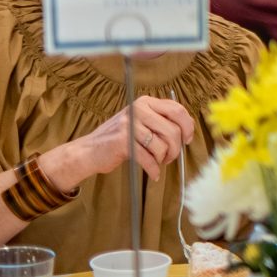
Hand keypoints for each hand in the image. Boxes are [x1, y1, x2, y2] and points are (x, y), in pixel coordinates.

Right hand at [44, 96, 199, 190]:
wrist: (89, 151)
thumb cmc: (120, 138)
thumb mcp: (140, 121)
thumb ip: (160, 121)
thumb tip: (187, 130)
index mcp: (145, 102)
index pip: (177, 110)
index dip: (187, 127)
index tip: (187, 140)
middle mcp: (138, 110)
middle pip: (173, 130)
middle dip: (176, 148)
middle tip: (170, 157)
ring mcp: (130, 125)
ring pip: (162, 146)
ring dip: (164, 159)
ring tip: (158, 162)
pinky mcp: (123, 142)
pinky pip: (149, 159)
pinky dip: (154, 170)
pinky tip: (154, 174)